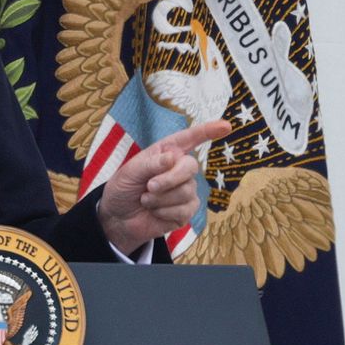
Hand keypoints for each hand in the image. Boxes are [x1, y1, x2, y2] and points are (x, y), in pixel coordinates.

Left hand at [96, 119, 230, 256]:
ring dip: (160, 199)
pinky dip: (164, 212)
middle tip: (150, 186)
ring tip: (145, 200)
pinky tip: (154, 212)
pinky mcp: (186, 211)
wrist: (118, 217)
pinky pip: (184, 210)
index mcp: (166, 153)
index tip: (226, 126)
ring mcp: (185, 190)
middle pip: (190, 167)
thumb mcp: (130, 172)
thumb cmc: (123, 188)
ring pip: (186, 191)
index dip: (208, 131)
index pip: (190, 139)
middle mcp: (179, 169)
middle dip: (170, 178)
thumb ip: (150, 163)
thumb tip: (173, 157)